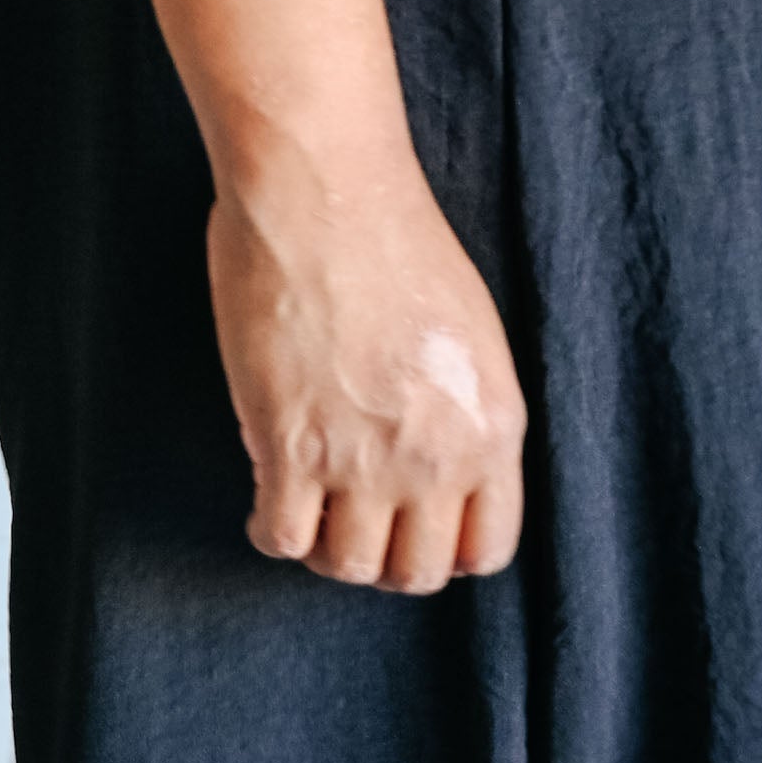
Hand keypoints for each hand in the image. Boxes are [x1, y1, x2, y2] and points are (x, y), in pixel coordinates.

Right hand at [207, 150, 527, 591]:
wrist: (325, 190)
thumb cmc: (394, 239)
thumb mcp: (469, 335)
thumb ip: (461, 414)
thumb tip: (430, 471)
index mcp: (493, 426)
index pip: (489, 548)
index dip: (447, 549)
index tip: (414, 529)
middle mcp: (437, 457)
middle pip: (415, 572)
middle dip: (383, 557)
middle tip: (353, 521)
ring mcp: (363, 460)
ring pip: (347, 568)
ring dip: (324, 548)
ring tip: (309, 509)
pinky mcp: (291, 449)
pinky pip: (281, 539)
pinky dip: (270, 531)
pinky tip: (268, 501)